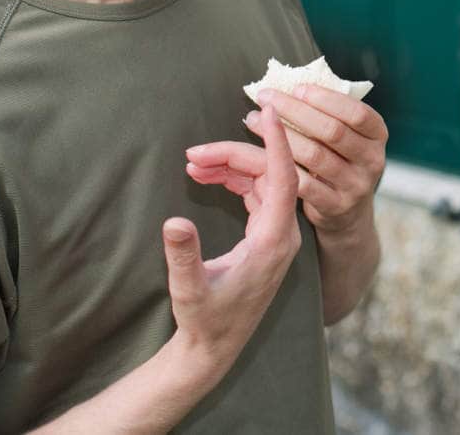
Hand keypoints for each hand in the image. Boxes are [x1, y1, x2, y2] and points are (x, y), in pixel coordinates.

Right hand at [164, 105, 301, 374]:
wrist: (214, 348)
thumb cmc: (204, 321)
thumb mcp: (188, 290)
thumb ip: (183, 256)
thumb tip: (174, 221)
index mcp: (274, 241)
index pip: (285, 179)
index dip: (277, 143)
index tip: (268, 111)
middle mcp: (282, 233)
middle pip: (268, 175)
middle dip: (234, 157)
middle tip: (192, 154)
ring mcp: (276, 234)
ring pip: (261, 183)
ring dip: (230, 168)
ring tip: (192, 163)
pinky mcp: (265, 236)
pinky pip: (256, 194)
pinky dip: (233, 181)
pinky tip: (205, 176)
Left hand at [187, 87, 387, 238]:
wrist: (349, 213)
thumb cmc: (341, 161)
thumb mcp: (349, 137)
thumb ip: (332, 113)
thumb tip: (294, 84)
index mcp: (377, 136)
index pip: (357, 113)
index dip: (327, 99)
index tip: (297, 88)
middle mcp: (372, 160)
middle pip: (332, 131)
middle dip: (295, 111)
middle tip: (267, 98)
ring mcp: (355, 185)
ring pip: (315, 156)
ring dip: (281, 136)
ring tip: (254, 120)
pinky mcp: (335, 206)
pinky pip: (303, 184)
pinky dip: (280, 166)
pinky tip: (260, 152)